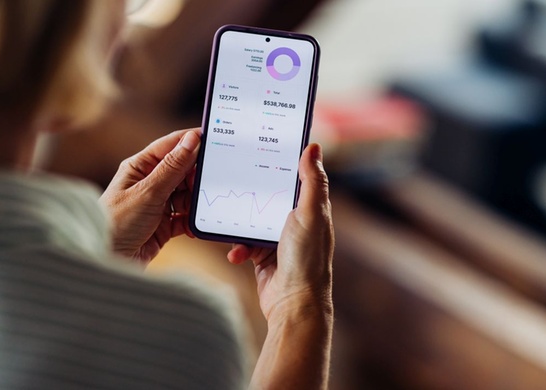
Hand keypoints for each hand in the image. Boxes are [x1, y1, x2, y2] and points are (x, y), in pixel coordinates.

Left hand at [100, 128, 199, 264]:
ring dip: (196, 201)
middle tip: (211, 182)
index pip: (171, 145)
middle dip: (197, 176)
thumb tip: (191, 140)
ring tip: (202, 206)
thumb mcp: (148, 192)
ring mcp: (157, 205)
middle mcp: (149, 183)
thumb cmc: (116, 223)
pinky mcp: (163, 225)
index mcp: (140, 167)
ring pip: (187, 195)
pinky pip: (185, 217)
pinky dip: (192, 221)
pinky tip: (197, 225)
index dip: (192, 141)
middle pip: (182, 171)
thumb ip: (172, 167)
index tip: (216, 139)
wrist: (107, 261)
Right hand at [227, 143, 333, 320]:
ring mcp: (278, 239)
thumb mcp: (310, 213)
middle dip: (251, 192)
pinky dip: (238, 247)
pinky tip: (236, 254)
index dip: (281, 162)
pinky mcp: (264, 256)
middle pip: (269, 196)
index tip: (260, 147)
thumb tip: (313, 146)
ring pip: (251, 219)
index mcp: (311, 208)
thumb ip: (311, 181)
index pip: (296, 177)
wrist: (293, 304)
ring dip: (240, 226)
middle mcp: (296, 221)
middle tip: (233, 182)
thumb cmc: (307, 259)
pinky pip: (244, 242)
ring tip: (233, 230)